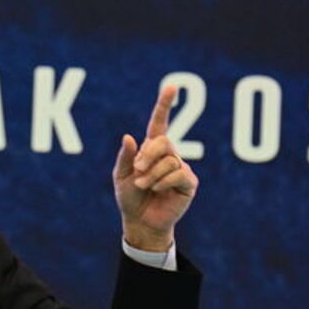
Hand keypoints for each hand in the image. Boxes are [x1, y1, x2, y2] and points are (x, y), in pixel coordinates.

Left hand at [113, 85, 198, 251]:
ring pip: (169, 161)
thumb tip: (129, 136)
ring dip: (151, 174)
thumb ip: (125, 157)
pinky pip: (178, 174)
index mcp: (151, 149)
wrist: (140, 221)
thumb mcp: (120, 176)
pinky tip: (156, 189)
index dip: (165, 105)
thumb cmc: (130, 197)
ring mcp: (180, 168)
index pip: (160, 123)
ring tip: (144, 186)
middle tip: (137, 171)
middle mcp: (168, 155)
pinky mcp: (188, 183)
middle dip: (148, 155)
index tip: (171, 87)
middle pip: (164, 142)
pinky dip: (163, 181)